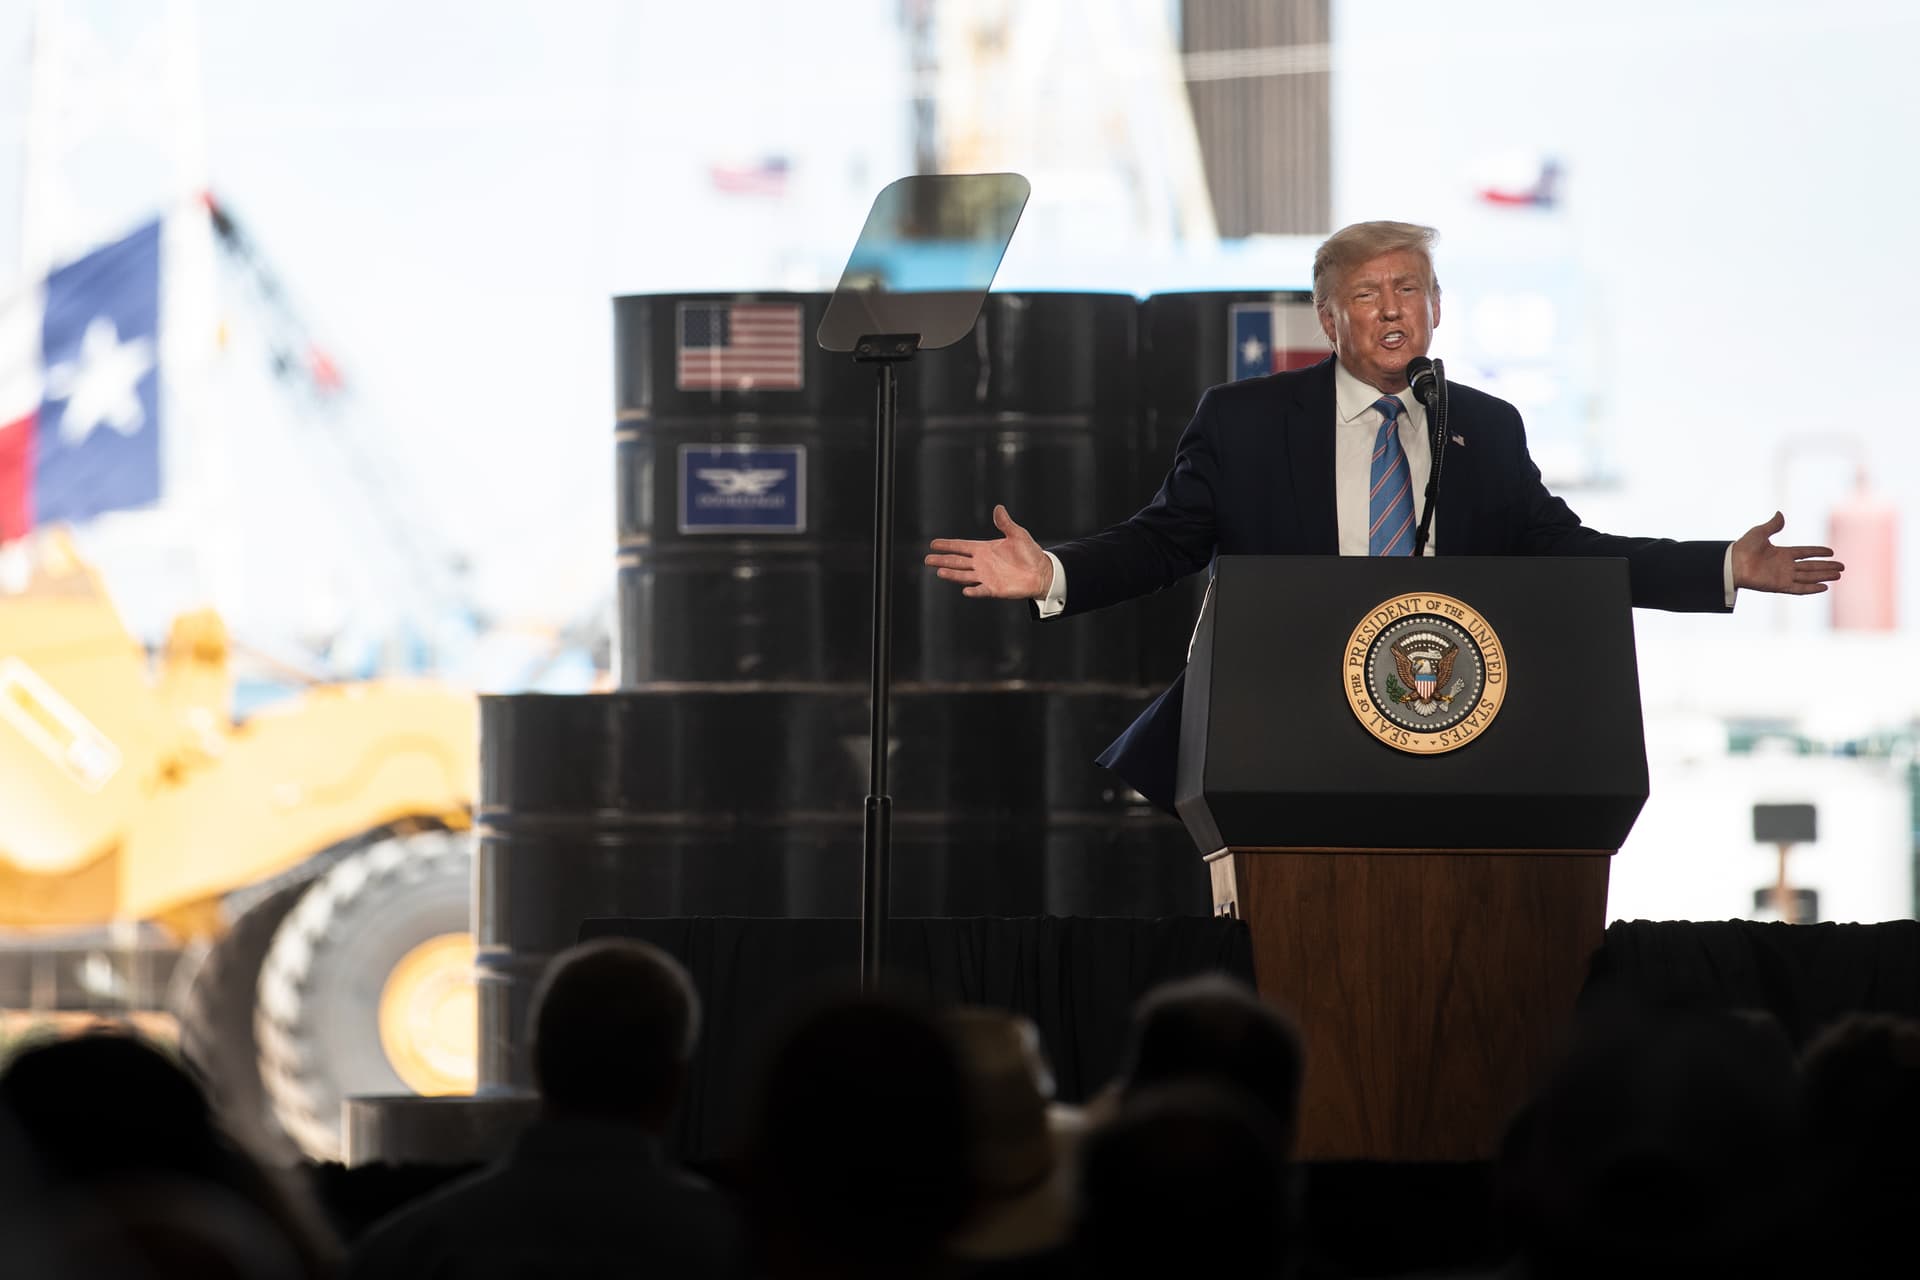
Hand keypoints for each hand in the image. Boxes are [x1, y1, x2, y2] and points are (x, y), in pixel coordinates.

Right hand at [924, 504, 1053, 599]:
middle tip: (927, 559)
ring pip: (964, 575)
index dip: (948, 545)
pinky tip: (965, 590)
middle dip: (942, 560)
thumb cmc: (1029, 552)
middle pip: (957, 561)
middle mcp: (981, 563)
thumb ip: (1006, 523)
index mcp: (984, 549)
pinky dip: (973, 591)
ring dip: (952, 574)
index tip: (933, 544)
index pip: (961, 546)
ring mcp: (986, 577)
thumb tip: (998, 508)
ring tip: (939, 572)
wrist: (1041, 572)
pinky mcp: (994, 589)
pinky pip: (981, 590)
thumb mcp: (1018, 534)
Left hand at [1731, 511, 1844, 594]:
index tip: (1831, 552)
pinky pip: (1799, 588)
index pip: (1805, 552)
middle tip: (1842, 567)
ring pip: (1809, 576)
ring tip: (1839, 575)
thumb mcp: (1760, 532)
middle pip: (1811, 566)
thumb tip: (1780, 514)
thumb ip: (1773, 525)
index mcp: (1782, 553)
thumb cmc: (1743, 547)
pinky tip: (1824, 587)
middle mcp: (1785, 565)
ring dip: (1824, 576)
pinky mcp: (1779, 586)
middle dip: (1826, 567)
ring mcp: (1783, 576)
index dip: (1818, 552)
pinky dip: (1811, 588)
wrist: (1732, 563)